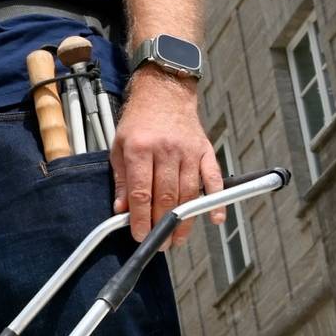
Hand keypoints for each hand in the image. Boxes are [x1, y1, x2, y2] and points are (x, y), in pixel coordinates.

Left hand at [112, 69, 224, 243]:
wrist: (164, 92)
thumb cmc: (140, 121)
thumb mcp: (119, 146)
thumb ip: (121, 179)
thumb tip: (121, 210)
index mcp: (141, 149)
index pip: (141, 192)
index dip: (140, 218)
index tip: (139, 236)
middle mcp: (166, 150)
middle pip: (166, 196)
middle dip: (162, 225)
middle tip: (159, 243)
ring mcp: (189, 151)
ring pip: (188, 192)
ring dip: (185, 220)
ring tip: (178, 238)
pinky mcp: (205, 151)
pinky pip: (214, 178)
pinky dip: (216, 200)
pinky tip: (215, 218)